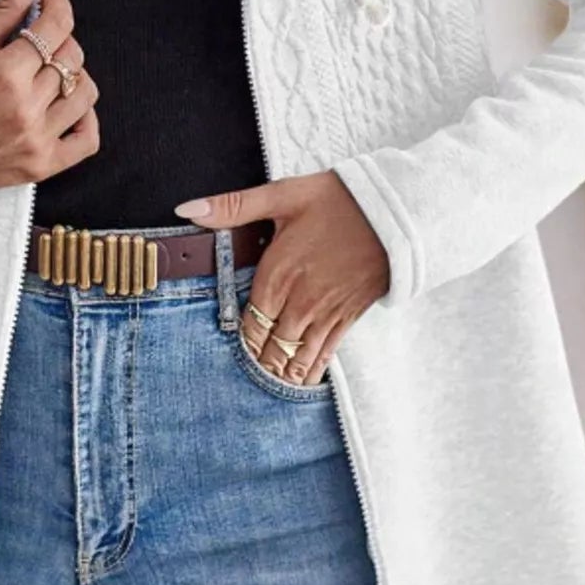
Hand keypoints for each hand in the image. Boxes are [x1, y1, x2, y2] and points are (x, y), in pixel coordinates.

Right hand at [0, 0, 100, 190]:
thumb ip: (3, 8)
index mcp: (6, 74)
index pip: (56, 25)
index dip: (57, 5)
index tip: (48, 3)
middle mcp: (27, 107)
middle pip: (72, 56)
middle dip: (59, 42)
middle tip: (38, 45)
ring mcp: (38, 138)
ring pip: (85, 92)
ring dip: (73, 77)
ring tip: (49, 77)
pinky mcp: (45, 164)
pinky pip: (88, 139)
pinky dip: (86, 120)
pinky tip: (66, 108)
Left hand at [173, 172, 390, 384]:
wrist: (396, 212)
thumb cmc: (339, 201)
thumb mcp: (283, 195)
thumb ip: (234, 207)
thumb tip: (188, 210)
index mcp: (277, 275)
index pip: (248, 325)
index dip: (238, 343)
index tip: (228, 355)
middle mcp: (299, 302)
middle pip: (270, 347)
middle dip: (257, 364)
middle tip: (242, 384)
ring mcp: (326, 313)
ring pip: (297, 357)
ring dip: (281, 374)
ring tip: (268, 389)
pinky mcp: (349, 317)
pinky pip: (326, 353)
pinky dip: (312, 371)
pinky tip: (303, 382)